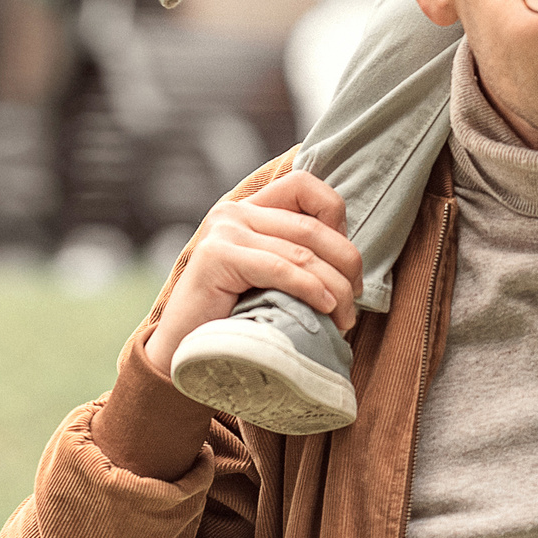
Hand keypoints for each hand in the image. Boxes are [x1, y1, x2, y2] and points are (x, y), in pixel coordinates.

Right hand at [142, 172, 359, 377]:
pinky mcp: (217, 256)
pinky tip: (325, 308)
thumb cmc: (235, 318)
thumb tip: (352, 260)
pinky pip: (280, 268)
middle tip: (354, 298)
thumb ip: (299, 255)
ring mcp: (223, 230)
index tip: (346, 263)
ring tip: (344, 318)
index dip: (336, 217)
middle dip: (346, 263)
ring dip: (335, 287)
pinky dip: (311, 289)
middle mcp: (234, 211)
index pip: (305, 186)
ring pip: (302, 252)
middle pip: (312, 225)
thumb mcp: (273, 278)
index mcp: (249, 208)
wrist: (183, 351)